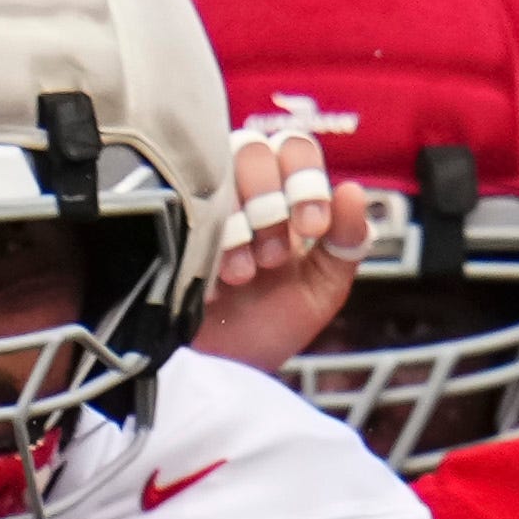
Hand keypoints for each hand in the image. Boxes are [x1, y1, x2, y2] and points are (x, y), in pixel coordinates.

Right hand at [192, 122, 377, 374]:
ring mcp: (199, 205)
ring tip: (242, 275)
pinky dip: (205, 244)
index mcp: (281, 197)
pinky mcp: (166, 226)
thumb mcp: (321, 290)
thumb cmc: (267, 327)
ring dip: (238, 225)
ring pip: (217, 172)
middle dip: (270, 203)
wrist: (219, 370)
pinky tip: (212, 282)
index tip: (311, 227)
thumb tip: (352, 191)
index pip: (294, 147)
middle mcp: (239, 192)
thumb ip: (347, 241)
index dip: (306, 179)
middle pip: (253, 149)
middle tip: (272, 257)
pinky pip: (180, 205)